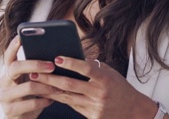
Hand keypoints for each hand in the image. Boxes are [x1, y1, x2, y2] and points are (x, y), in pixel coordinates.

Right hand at [0, 36, 61, 118]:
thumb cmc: (31, 96)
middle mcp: (4, 82)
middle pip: (16, 67)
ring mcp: (4, 96)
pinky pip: (30, 103)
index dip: (13, 46)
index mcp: (9, 72)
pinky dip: (43, 100)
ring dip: (46, 85)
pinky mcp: (9, 110)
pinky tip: (51, 100)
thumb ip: (38, 70)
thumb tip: (57, 54)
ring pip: (27, 86)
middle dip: (35, 64)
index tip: (22, 36)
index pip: (8, 56)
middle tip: (52, 65)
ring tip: (59, 86)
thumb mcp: (33, 81)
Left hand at [30, 56, 158, 118]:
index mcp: (105, 79)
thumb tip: (74, 55)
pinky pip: (73, 106)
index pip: (86, 69)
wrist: (134, 111)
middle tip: (34, 72)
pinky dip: (60, 99)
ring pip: (67, 97)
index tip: (56, 58)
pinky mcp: (92, 117)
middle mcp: (100, 93)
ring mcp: (95, 107)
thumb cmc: (120, 88)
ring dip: (50, 89)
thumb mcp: (110, 73)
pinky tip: (48, 94)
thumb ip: (93, 66)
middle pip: (70, 85)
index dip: (71, 63)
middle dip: (50, 78)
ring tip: (36, 82)